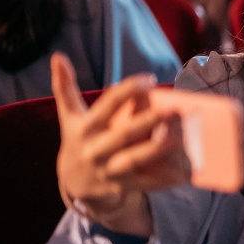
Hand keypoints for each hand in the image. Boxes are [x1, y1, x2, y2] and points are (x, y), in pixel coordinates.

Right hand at [52, 53, 186, 229]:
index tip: (150, 79)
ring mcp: (110, 170)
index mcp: (85, 128)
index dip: (128, 91)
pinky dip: (166, 177)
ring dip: (158, 149)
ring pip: (136, 159)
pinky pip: (148, 183)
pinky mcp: (124, 187)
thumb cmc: (80, 140)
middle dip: (148, 121)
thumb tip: (57, 56)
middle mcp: (96, 149)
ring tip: (181, 136)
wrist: (74, 183)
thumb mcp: (70, 116)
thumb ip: (65, 88)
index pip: (107, 105)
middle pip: (124, 133)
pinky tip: (185, 169)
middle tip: (173, 108)